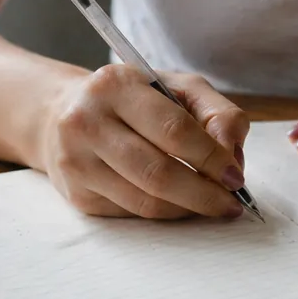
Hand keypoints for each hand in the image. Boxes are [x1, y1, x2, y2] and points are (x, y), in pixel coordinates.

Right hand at [37, 65, 249, 218]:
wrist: (62, 114)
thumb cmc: (134, 100)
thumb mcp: (178, 88)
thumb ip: (217, 113)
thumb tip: (233, 156)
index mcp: (116, 85)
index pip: (173, 129)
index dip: (211, 157)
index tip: (235, 176)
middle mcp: (87, 121)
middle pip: (158, 172)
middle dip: (204, 194)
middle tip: (231, 203)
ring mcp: (76, 162)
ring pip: (145, 201)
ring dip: (188, 209)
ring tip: (211, 204)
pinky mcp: (77, 195)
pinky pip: (132, 214)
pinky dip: (165, 213)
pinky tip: (179, 203)